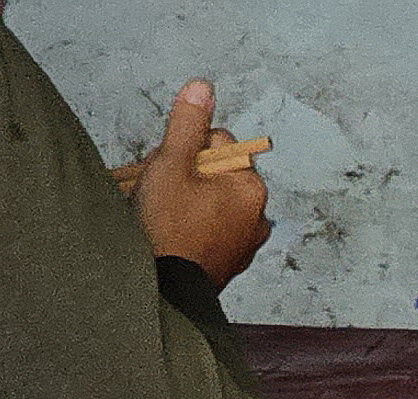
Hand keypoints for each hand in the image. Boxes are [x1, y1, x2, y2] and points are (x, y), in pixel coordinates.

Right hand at [129, 81, 270, 285]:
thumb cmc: (167, 231)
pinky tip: (169, 235)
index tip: (167, 171)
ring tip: (160, 217)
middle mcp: (257, 215)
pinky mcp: (229, 261)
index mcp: (251, 186)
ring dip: (181, 199)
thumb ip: (187, 124)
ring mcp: (245, 242)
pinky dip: (188, 226)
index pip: (216, 142)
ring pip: (207, 200)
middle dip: (182, 175)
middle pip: (213, 172)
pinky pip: (207, 229)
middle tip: (160, 195)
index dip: (183, 151)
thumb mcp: (171, 165)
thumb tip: (202, 88)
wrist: (163, 292)